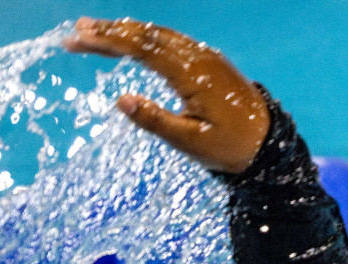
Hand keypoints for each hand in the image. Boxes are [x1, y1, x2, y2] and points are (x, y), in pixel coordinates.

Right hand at [64, 17, 269, 174]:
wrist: (271, 143)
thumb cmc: (230, 148)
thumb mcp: (191, 143)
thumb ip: (155, 121)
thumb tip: (121, 100)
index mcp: (191, 75)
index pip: (142, 49)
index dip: (108, 42)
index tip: (77, 40)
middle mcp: (199, 58)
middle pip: (148, 35)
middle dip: (111, 32)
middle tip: (76, 32)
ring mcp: (206, 57)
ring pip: (160, 34)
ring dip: (128, 31)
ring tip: (97, 31)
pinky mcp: (211, 62)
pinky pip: (174, 40)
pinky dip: (148, 36)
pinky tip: (133, 39)